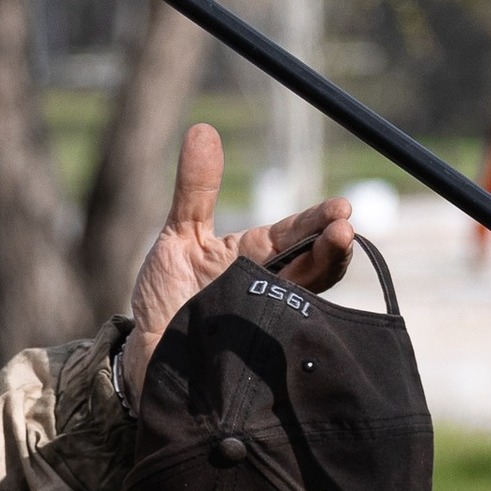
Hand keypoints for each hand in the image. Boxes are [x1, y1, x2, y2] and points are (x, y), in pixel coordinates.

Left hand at [127, 120, 354, 361]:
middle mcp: (269, 290)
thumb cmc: (166, 295)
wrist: (147, 355)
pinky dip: (292, 330)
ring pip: (306, 305)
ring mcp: (265, 325)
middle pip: (314, 268)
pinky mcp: (255, 359)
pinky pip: (279, 348)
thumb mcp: (178, 236)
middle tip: (343, 233)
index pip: (297, 234)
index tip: (340, 210)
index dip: (318, 221)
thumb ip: (195, 190)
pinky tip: (300, 317)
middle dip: (332, 250)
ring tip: (335, 256)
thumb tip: (203, 130)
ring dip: (321, 281)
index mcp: (257, 257)